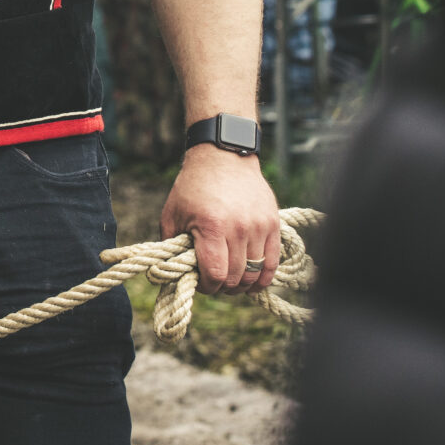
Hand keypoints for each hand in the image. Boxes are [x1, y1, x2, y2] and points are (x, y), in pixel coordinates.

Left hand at [160, 143, 281, 293]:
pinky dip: (263, 277)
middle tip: (214, 282)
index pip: (215, 274)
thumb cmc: (193, 187)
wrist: (223, 158)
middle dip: (222, 287)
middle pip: (235, 277)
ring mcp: (259, 227)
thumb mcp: (172, 214)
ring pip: (255, 273)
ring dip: (242, 285)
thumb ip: (172, 245)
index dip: (206, 286)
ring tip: (231, 281)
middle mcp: (239, 228)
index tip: (200, 282)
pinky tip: (253, 281)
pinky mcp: (273, 225)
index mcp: (211, 226)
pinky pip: (273, 263)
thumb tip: (173, 273)